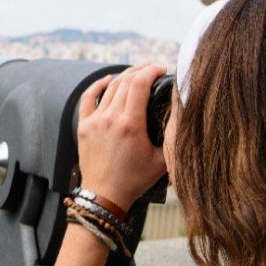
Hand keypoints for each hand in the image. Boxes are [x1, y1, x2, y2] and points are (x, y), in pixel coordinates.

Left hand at [76, 64, 168, 210]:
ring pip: (110, 87)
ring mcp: (95, 121)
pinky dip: (98, 85)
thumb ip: (172, 137)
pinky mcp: (83, 126)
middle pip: (125, 81)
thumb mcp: (161, 160)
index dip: (151, 70)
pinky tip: (108, 80)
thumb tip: (182, 114)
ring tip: (137, 74)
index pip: (140, 84)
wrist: (104, 196)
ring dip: (125, 76)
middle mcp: (111, 118)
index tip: (161, 69)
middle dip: (141, 70)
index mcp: (130, 124)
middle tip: (152, 69)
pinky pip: (88, 97)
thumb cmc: (134, 180)